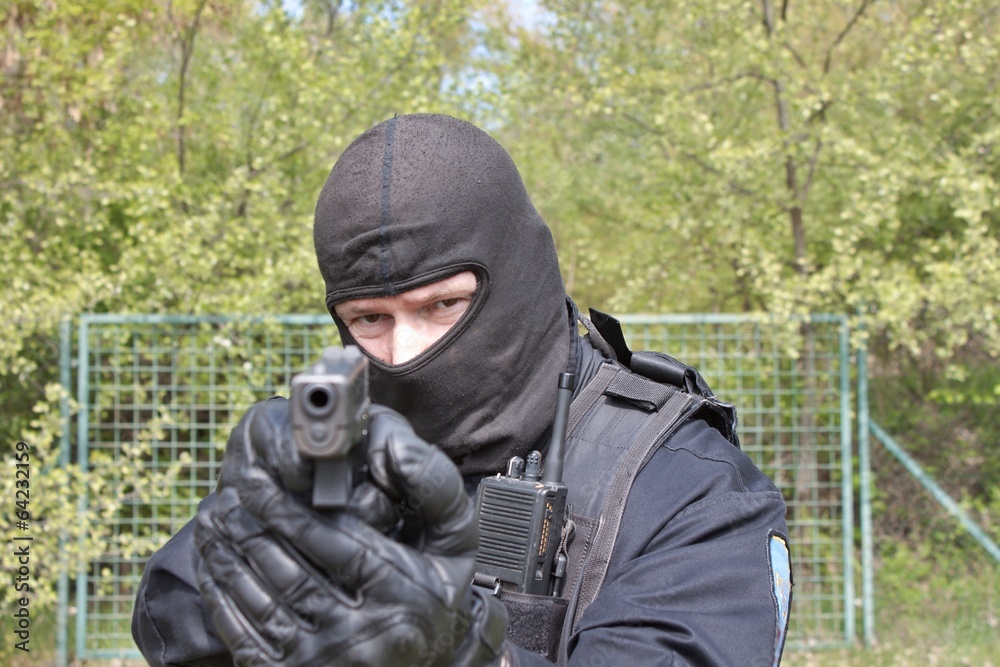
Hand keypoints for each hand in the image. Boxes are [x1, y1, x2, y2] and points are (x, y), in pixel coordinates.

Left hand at [194, 404, 506, 666]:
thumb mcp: (454, 546)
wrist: (428, 665)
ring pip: (264, 605)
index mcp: (405, 598)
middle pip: (293, 575)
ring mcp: (329, 662)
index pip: (336, 545)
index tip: (254, 481)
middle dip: (249, 531)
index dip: (288, 510)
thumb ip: (437, 492)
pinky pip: (248, 637)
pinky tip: (213, 565)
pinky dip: (224, 599)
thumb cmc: (435, 593)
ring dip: (229, 560)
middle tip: (222, 497)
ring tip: (211, 522)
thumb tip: (397, 448)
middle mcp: (367, 637)